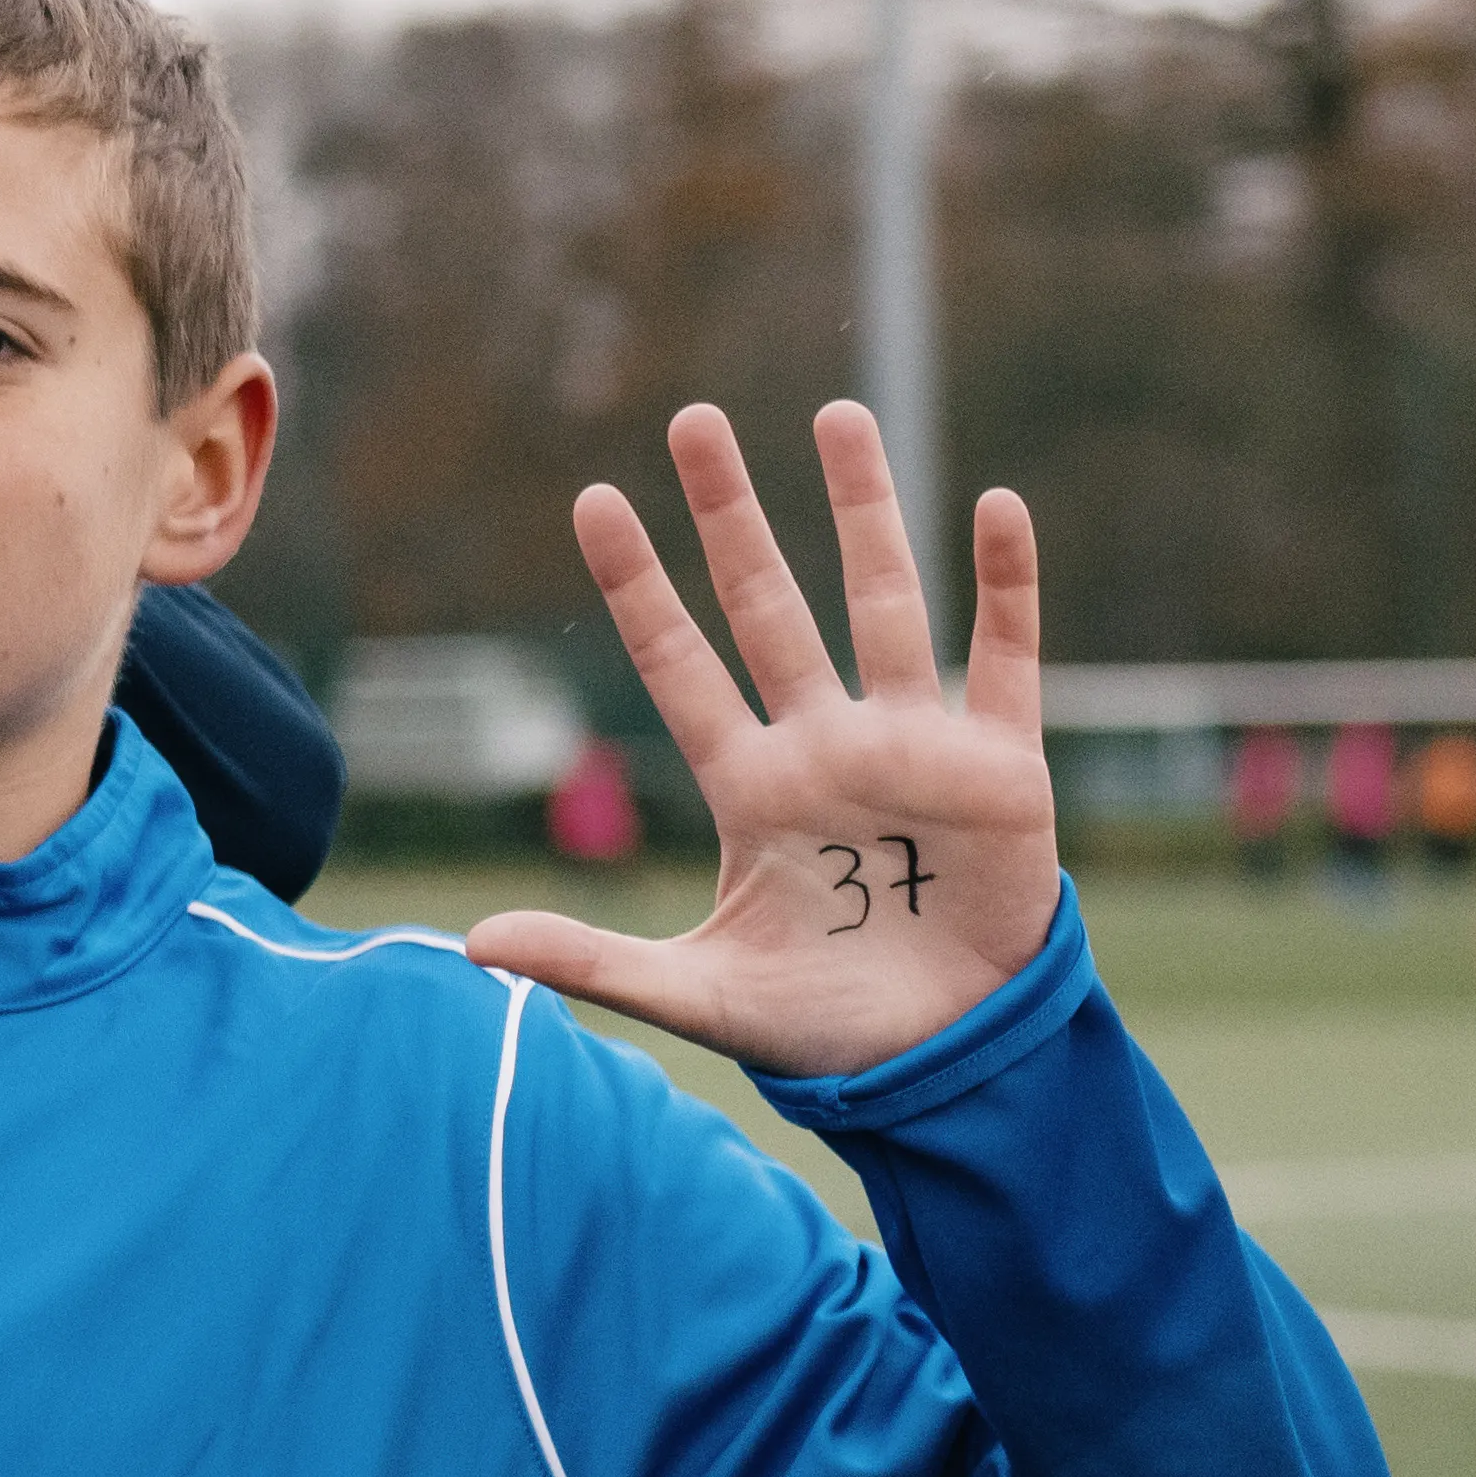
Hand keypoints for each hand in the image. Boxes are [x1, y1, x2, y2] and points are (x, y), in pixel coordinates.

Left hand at [463, 401, 1055, 1074]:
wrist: (942, 1061)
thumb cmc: (822, 1026)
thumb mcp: (697, 993)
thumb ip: (591, 962)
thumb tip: (469, 947)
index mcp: (748, 787)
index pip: (677, 663)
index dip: (639, 586)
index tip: (596, 501)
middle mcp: (823, 745)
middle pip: (766, 605)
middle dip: (729, 516)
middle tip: (692, 419)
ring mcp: (912, 746)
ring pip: (883, 602)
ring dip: (864, 509)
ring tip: (834, 415)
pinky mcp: (1000, 768)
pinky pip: (1005, 659)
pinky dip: (1006, 586)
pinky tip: (996, 507)